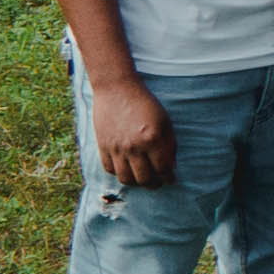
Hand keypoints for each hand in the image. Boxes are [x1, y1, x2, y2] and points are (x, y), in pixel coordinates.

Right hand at [84, 69, 178, 188]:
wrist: (117, 89)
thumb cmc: (145, 103)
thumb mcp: (165, 121)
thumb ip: (169, 144)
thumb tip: (170, 166)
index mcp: (153, 139)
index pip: (163, 169)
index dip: (168, 177)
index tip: (171, 180)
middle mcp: (134, 146)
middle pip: (144, 178)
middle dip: (154, 184)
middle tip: (158, 183)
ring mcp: (116, 148)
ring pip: (126, 178)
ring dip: (136, 183)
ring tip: (142, 179)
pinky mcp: (103, 146)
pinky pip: (110, 169)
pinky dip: (119, 173)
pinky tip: (126, 170)